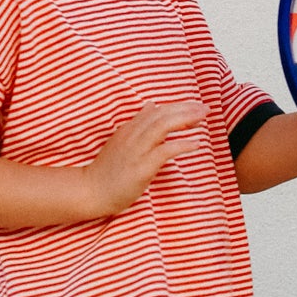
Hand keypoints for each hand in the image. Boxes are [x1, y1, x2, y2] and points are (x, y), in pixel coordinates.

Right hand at [82, 102, 209, 215]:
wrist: (91, 191)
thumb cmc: (108, 171)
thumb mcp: (121, 141)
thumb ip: (137, 125)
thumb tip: (151, 106)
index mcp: (129, 129)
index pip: (156, 111)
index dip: (177, 107)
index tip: (195, 107)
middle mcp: (132, 136)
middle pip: (161, 114)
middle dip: (185, 109)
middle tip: (205, 108)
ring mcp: (136, 150)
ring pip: (162, 126)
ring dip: (185, 120)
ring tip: (202, 119)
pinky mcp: (141, 167)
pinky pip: (164, 151)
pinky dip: (181, 145)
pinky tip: (195, 144)